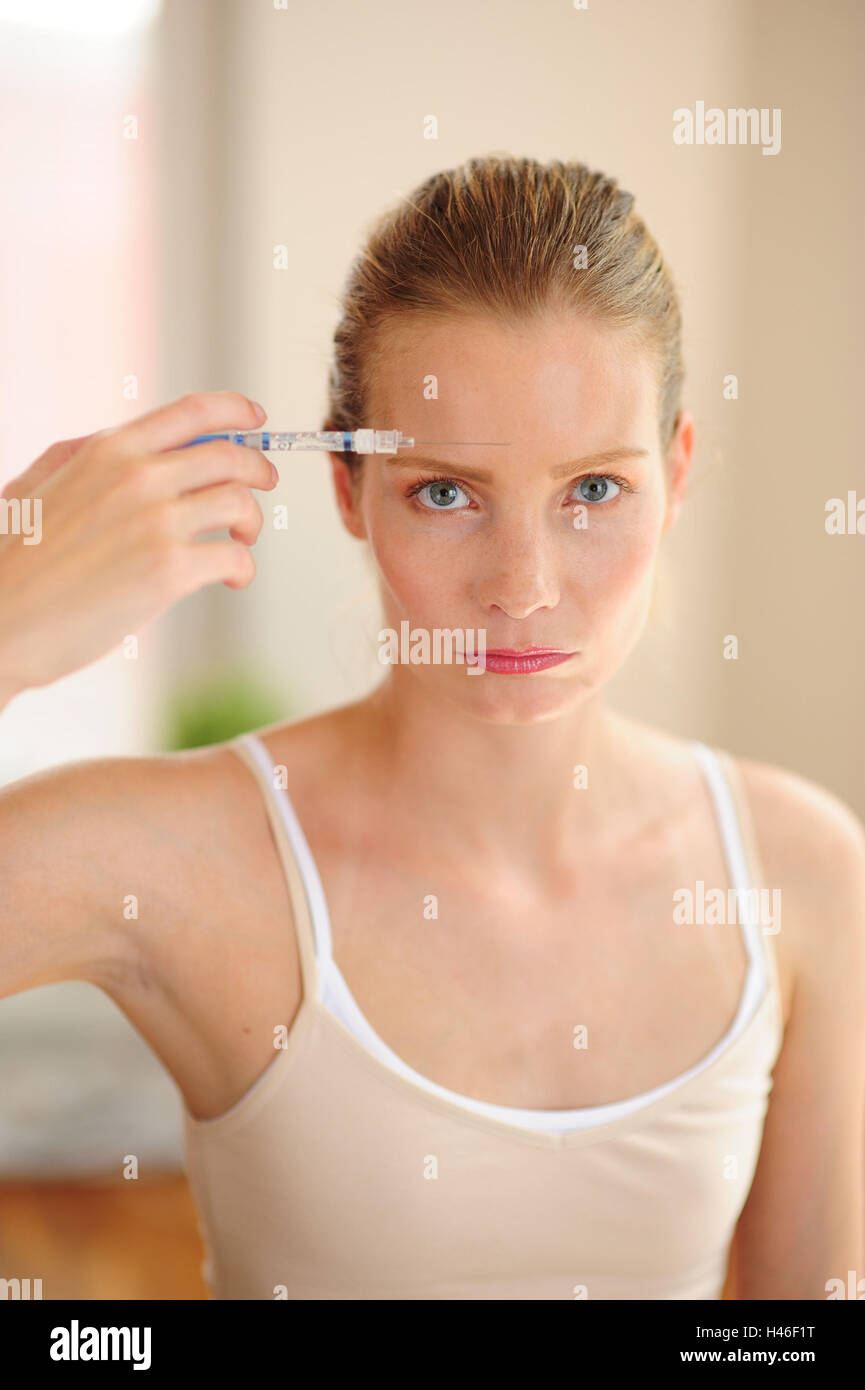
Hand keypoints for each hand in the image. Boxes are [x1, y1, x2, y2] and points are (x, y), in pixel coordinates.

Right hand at [0, 391, 275, 703]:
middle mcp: (136, 477)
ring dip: (252, 523)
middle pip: (230, 456)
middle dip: (258, 470)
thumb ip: (89, 458)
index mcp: (108, 451)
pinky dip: (243, 569)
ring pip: (240, 503)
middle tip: (263, 487)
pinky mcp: (168, 570)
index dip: (236, 410)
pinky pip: (234, 558)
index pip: (192, 411)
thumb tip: (133, 444)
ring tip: (241, 541)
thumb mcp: (41, 483)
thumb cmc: (16, 562)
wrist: (0, 620)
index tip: (255, 419)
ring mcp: (155, 522)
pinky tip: (231, 579)